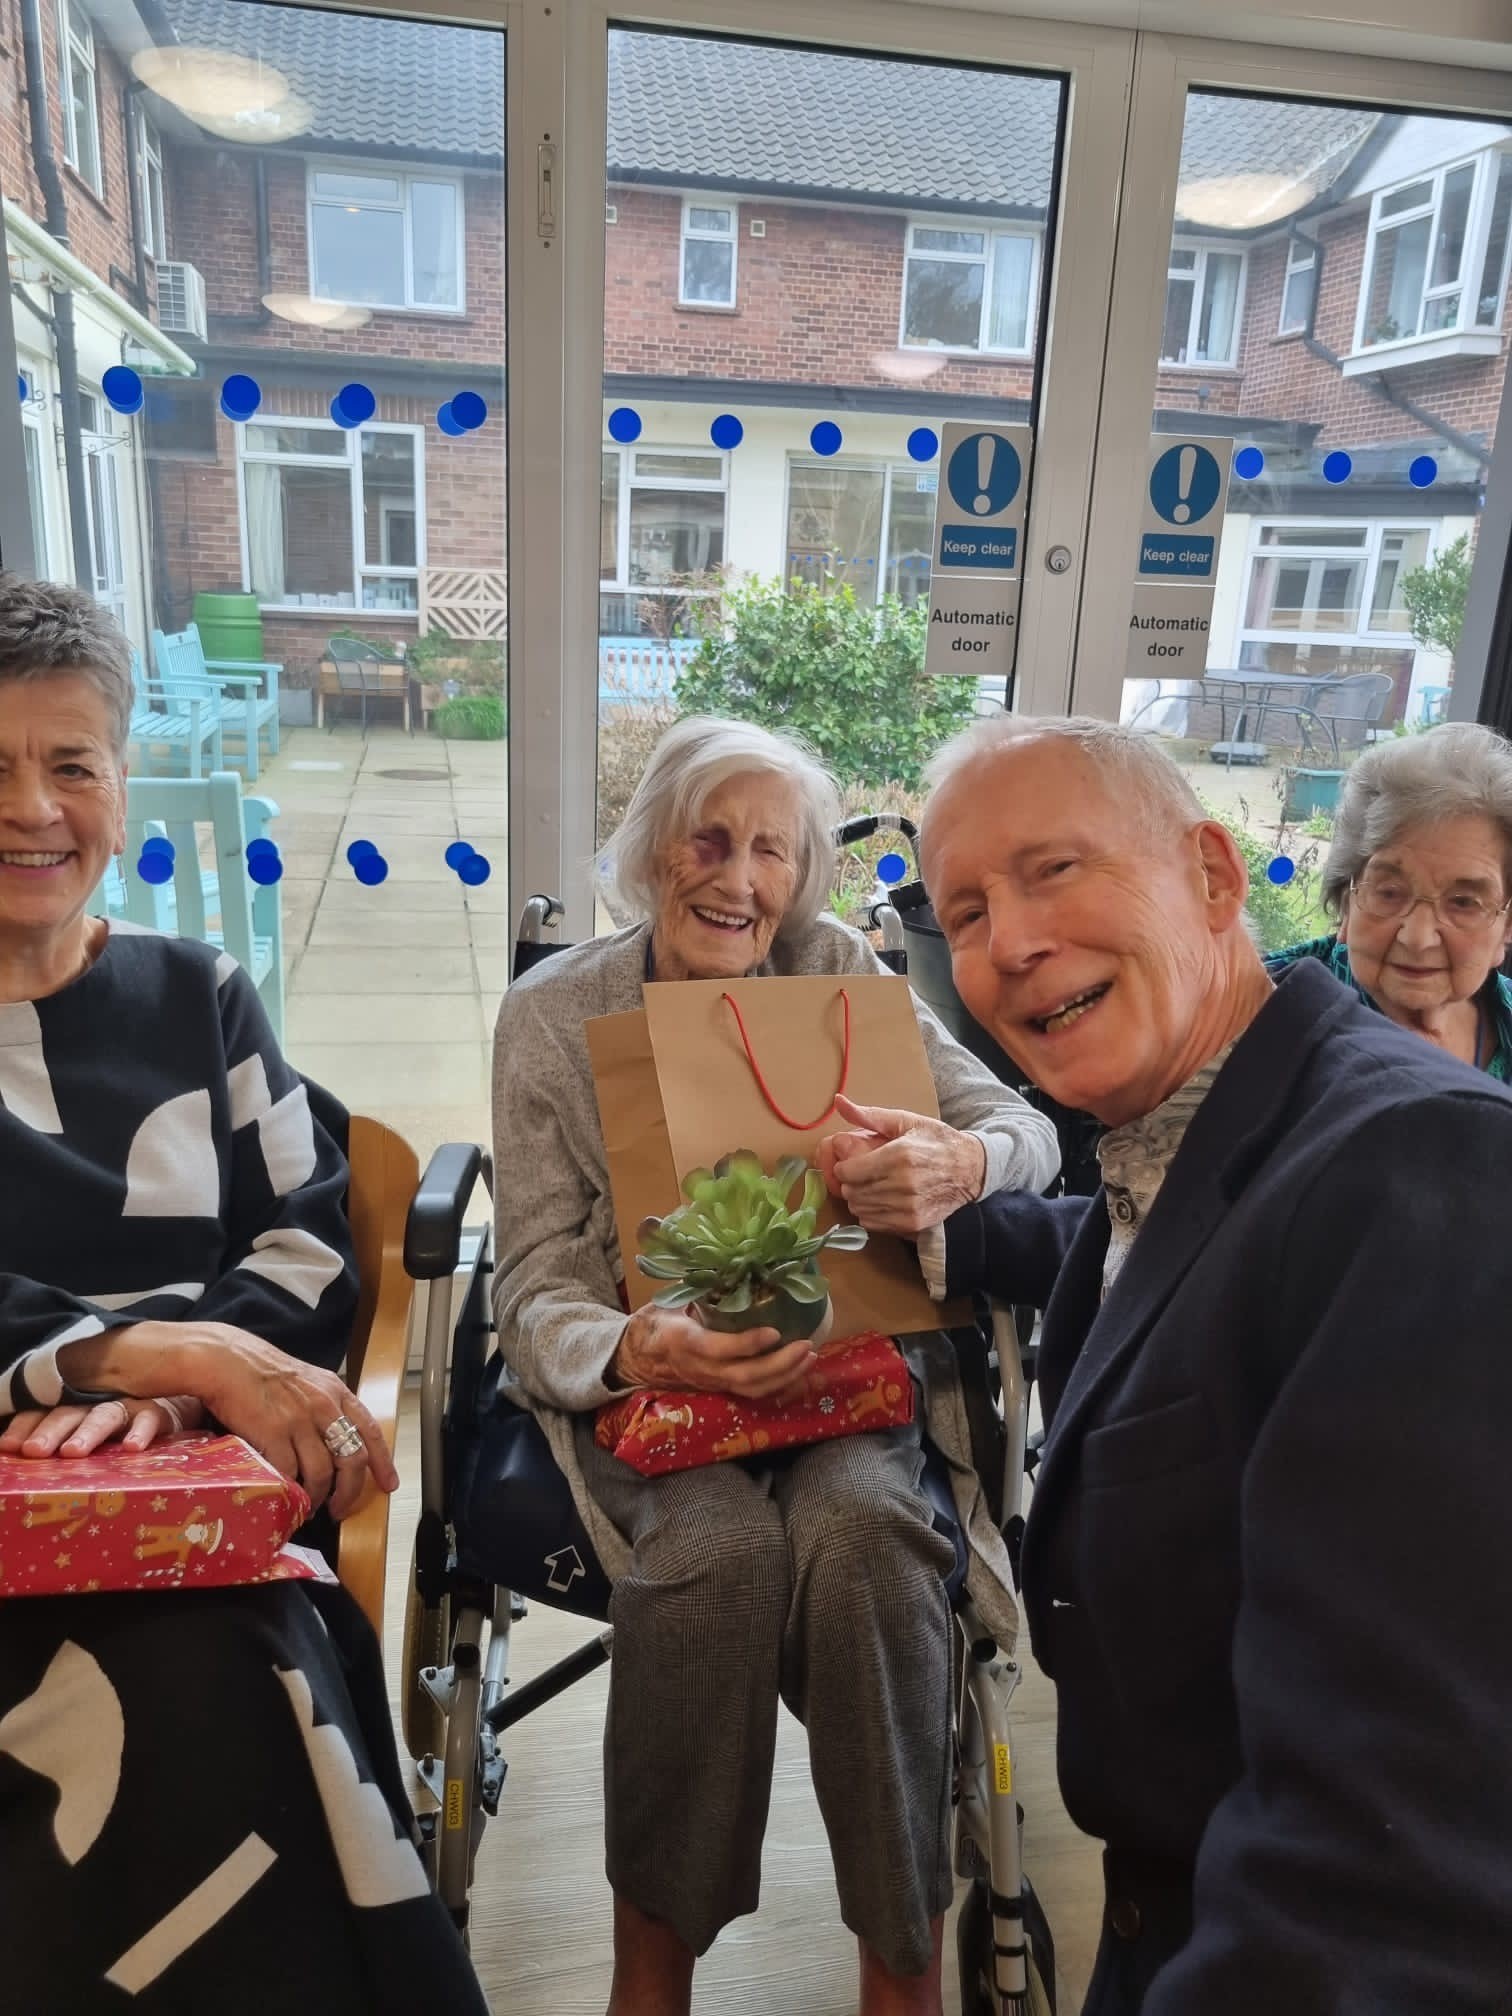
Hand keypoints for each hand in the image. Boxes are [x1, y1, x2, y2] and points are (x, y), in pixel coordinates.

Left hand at [0, 1394, 203, 1459]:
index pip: (45, 1413)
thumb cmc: (127, 1422)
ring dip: (88, 1432)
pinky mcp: (160, 1411)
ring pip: (105, 1415)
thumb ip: (69, 1438)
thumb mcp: (95, 1428)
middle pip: (69, 1413)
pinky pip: (150, 1419)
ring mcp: (129, 1405)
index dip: (25, 1426)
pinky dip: (141, 1432)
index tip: (8, 1446)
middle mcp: (98, 1403)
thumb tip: (24, 1455)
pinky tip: (131, 1447)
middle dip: (50, 1431)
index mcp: (77, 1407)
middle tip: (34, 1450)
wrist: (179, 1402)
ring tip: (73, 1452)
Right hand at [51, 1321, 397, 1521]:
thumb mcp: (304, 1381)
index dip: (382, 1462)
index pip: (370, 1430)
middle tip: (340, 1509)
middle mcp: (324, 1405)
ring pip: (321, 1473)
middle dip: (350, 1491)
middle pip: (351, 1460)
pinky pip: (289, 1474)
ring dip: (318, 1497)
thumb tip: (334, 1438)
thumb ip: (323, 1405)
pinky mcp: (274, 1433)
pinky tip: (286, 1497)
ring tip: (309, 1506)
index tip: (389, 1484)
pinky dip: (290, 1492)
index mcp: (335, 1391)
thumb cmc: (260, 1371)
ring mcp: (300, 1420)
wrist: (224, 1360)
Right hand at [611, 1306, 817, 1399]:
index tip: (775, 1332)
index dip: (748, 1344)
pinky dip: (780, 1386)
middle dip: (780, 1365)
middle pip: (744, 1376)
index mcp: (685, 1342)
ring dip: (786, 1377)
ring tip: (810, 1357)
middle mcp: (701, 1368)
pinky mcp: (721, 1387)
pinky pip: (753, 1393)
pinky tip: (802, 1374)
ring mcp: (713, 1382)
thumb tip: (729, 1262)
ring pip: (752, 1389)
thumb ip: (698, 1287)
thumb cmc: (656, 1321)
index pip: (720, 1349)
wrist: (637, 1356)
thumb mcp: (670, 1301)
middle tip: (806, 1345)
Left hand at [822, 1093, 987, 1236]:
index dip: (844, 1167)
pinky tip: (882, 1200)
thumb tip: (839, 1101)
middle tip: (862, 1174)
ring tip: (873, 1186)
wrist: (970, 1168)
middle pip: (851, 1192)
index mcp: (899, 1155)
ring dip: (859, 1198)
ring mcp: (909, 1207)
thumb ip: (869, 1115)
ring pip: (859, 1209)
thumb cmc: (936, 1141)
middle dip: (850, 1183)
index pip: (847, 1172)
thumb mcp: (905, 1121)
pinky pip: (873, 1223)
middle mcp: (903, 1184)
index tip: (852, 1163)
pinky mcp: (912, 1223)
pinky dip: (871, 1213)